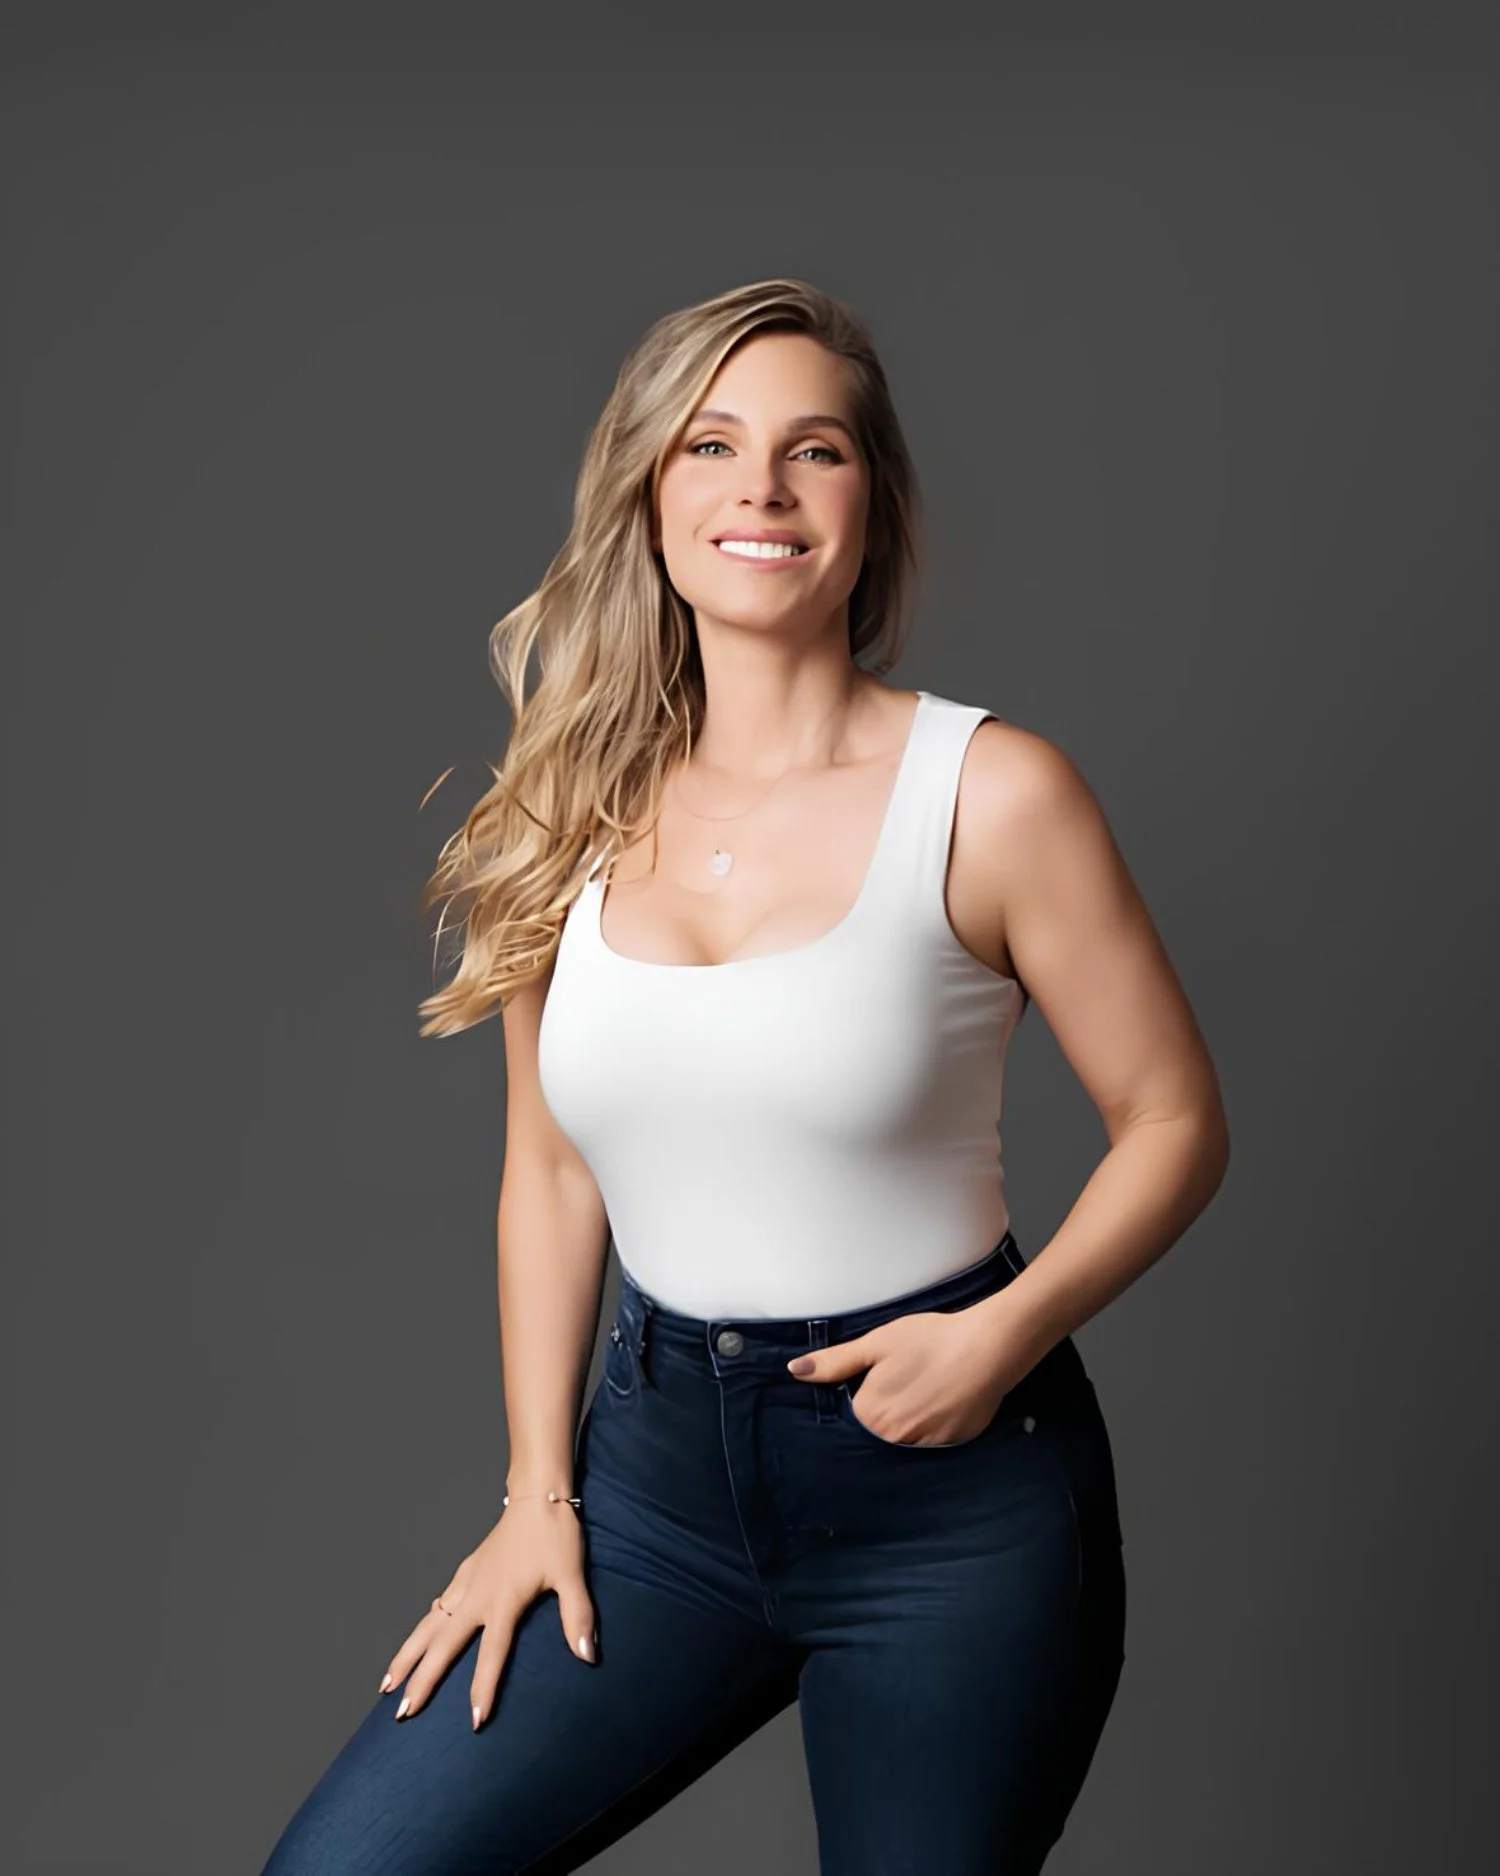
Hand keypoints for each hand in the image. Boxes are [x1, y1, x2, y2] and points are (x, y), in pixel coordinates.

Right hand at [377, 1496, 596, 1730]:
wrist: (537, 1497)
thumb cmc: (556, 1536)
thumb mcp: (572, 1576)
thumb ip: (578, 1617)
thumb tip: (588, 1656)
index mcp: (504, 1601)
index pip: (491, 1654)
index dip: (482, 1688)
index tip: (473, 1721)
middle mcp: (478, 1596)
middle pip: (443, 1645)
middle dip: (422, 1680)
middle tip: (402, 1713)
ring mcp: (467, 1583)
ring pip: (429, 1625)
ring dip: (407, 1655)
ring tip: (386, 1685)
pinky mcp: (465, 1573)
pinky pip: (437, 1607)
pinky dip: (421, 1628)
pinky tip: (414, 1642)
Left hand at [786, 1300, 1033, 1445]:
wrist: (988, 1348)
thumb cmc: (930, 1340)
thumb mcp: (877, 1343)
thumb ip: (835, 1361)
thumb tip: (795, 1370)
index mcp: (870, 1415)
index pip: (855, 1416)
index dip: (867, 1395)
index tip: (883, 1380)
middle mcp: (894, 1439)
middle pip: (880, 1430)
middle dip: (888, 1410)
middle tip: (909, 1382)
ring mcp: (925, 1447)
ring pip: (907, 1438)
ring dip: (912, 1420)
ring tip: (929, 1389)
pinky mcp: (953, 1446)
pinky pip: (935, 1442)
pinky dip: (937, 1424)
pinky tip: (946, 1400)